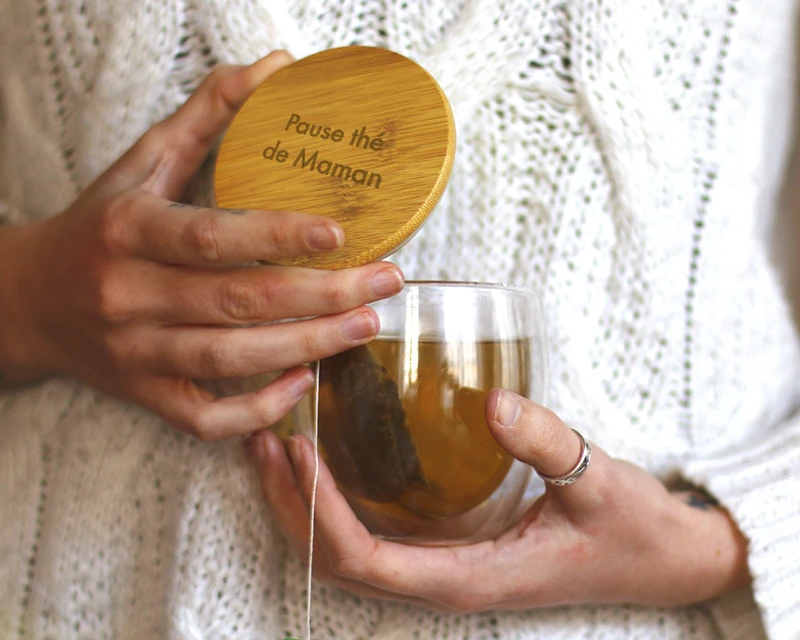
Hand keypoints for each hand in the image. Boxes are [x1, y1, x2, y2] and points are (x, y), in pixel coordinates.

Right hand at [0, 51, 404, 439]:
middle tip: (384, 283)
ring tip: (365, 325)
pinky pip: (205, 417)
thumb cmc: (98, 227)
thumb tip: (273, 67)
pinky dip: (257, 408)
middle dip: (322, 295)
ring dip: (307, 347)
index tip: (339, 232)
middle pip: (238, 302)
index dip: (277, 236)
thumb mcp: (142, 163)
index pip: (210, 237)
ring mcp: (136, 352)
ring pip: (230, 360)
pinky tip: (302, 383)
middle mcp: (130, 294)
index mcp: (129, 230)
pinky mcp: (144, 394)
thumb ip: (209, 116)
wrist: (29, 301)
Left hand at [249, 389, 750, 611]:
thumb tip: (494, 402)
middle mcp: (442, 581)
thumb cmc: (630, 531)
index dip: (318, 510)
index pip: (366, 560)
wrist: (659, 560)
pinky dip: (332, 503)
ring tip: (272, 445)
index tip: (297, 448)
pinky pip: (370, 537)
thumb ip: (548, 443)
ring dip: (300, 506)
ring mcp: (441, 568)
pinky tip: (325, 459)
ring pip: (345, 556)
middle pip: (336, 563)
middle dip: (290, 507)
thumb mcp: (598, 482)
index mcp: (467, 576)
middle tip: (262, 438)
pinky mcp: (447, 549)